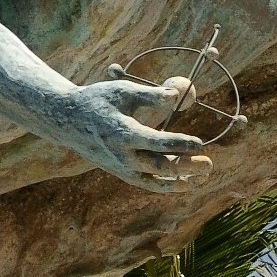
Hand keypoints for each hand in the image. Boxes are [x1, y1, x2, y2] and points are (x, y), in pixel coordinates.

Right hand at [39, 71, 221, 183]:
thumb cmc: (98, 100)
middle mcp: (121, 155)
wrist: (67, 121)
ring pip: (154, 180)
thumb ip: (151, 94)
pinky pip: (146, 183)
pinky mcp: (121, 172)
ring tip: (203, 177)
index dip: (179, 144)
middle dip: (185, 166)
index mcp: (122, 132)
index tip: (199, 143)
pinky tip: (186, 182)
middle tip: (209, 164)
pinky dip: (166, 185)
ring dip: (180, 180)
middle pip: (158, 166)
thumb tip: (178, 95)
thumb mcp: (122, 91)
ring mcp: (120, 167)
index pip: (156, 142)